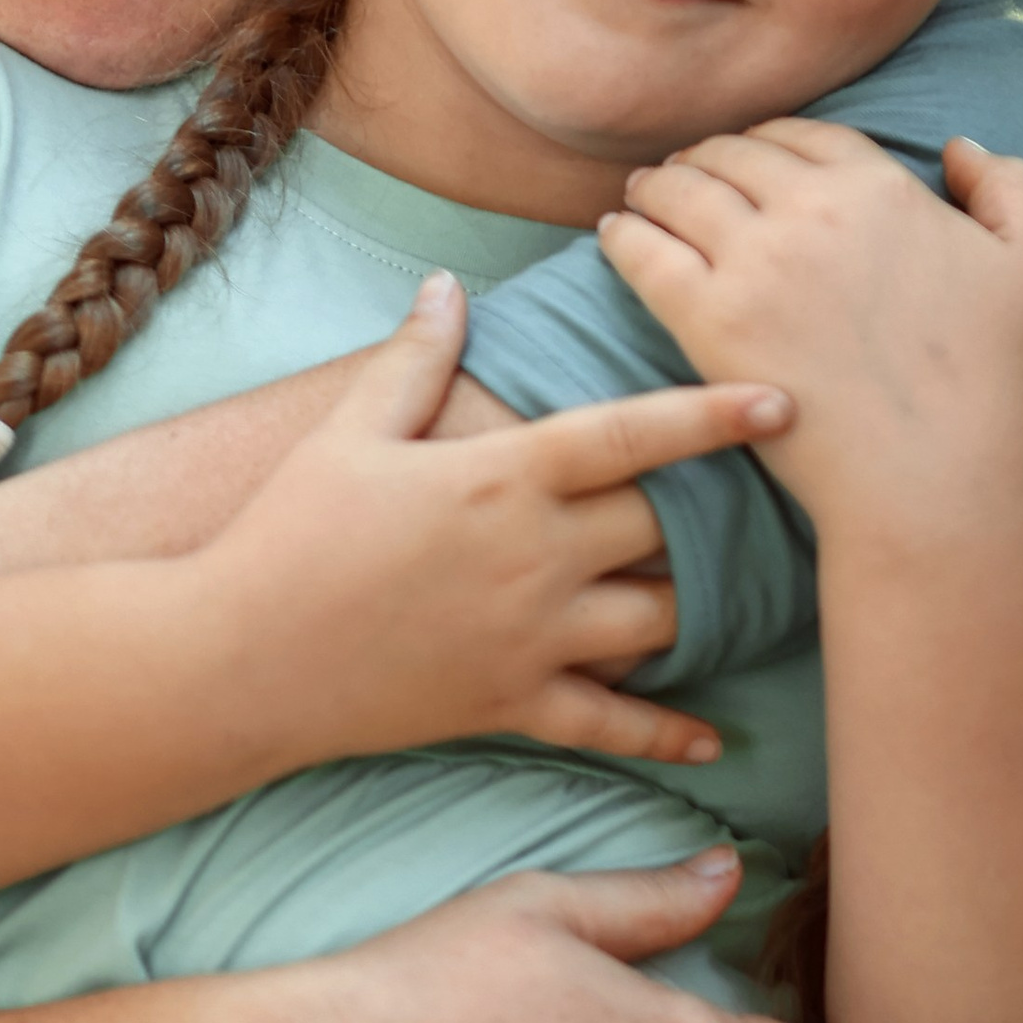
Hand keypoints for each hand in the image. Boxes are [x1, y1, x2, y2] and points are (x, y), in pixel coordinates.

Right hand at [194, 275, 788, 770]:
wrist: (239, 657)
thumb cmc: (289, 532)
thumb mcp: (351, 432)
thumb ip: (414, 358)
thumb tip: (450, 284)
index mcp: (503, 477)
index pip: (634, 435)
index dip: (715, 415)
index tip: (784, 400)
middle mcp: (536, 556)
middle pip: (666, 526)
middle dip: (716, 508)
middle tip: (778, 493)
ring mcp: (532, 638)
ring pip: (661, 622)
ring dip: (704, 605)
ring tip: (749, 590)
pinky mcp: (514, 706)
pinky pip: (614, 725)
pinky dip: (669, 733)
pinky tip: (712, 738)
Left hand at [597, 124, 1022, 534]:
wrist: (933, 474)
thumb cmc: (990, 379)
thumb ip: (1011, 187)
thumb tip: (957, 147)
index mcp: (878, 186)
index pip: (801, 134)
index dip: (769, 139)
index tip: (751, 155)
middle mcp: (808, 208)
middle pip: (732, 154)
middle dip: (706, 156)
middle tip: (685, 171)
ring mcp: (751, 262)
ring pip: (679, 191)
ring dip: (658, 184)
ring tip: (644, 193)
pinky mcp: (707, 320)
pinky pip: (643, 252)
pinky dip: (623, 233)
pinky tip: (615, 232)